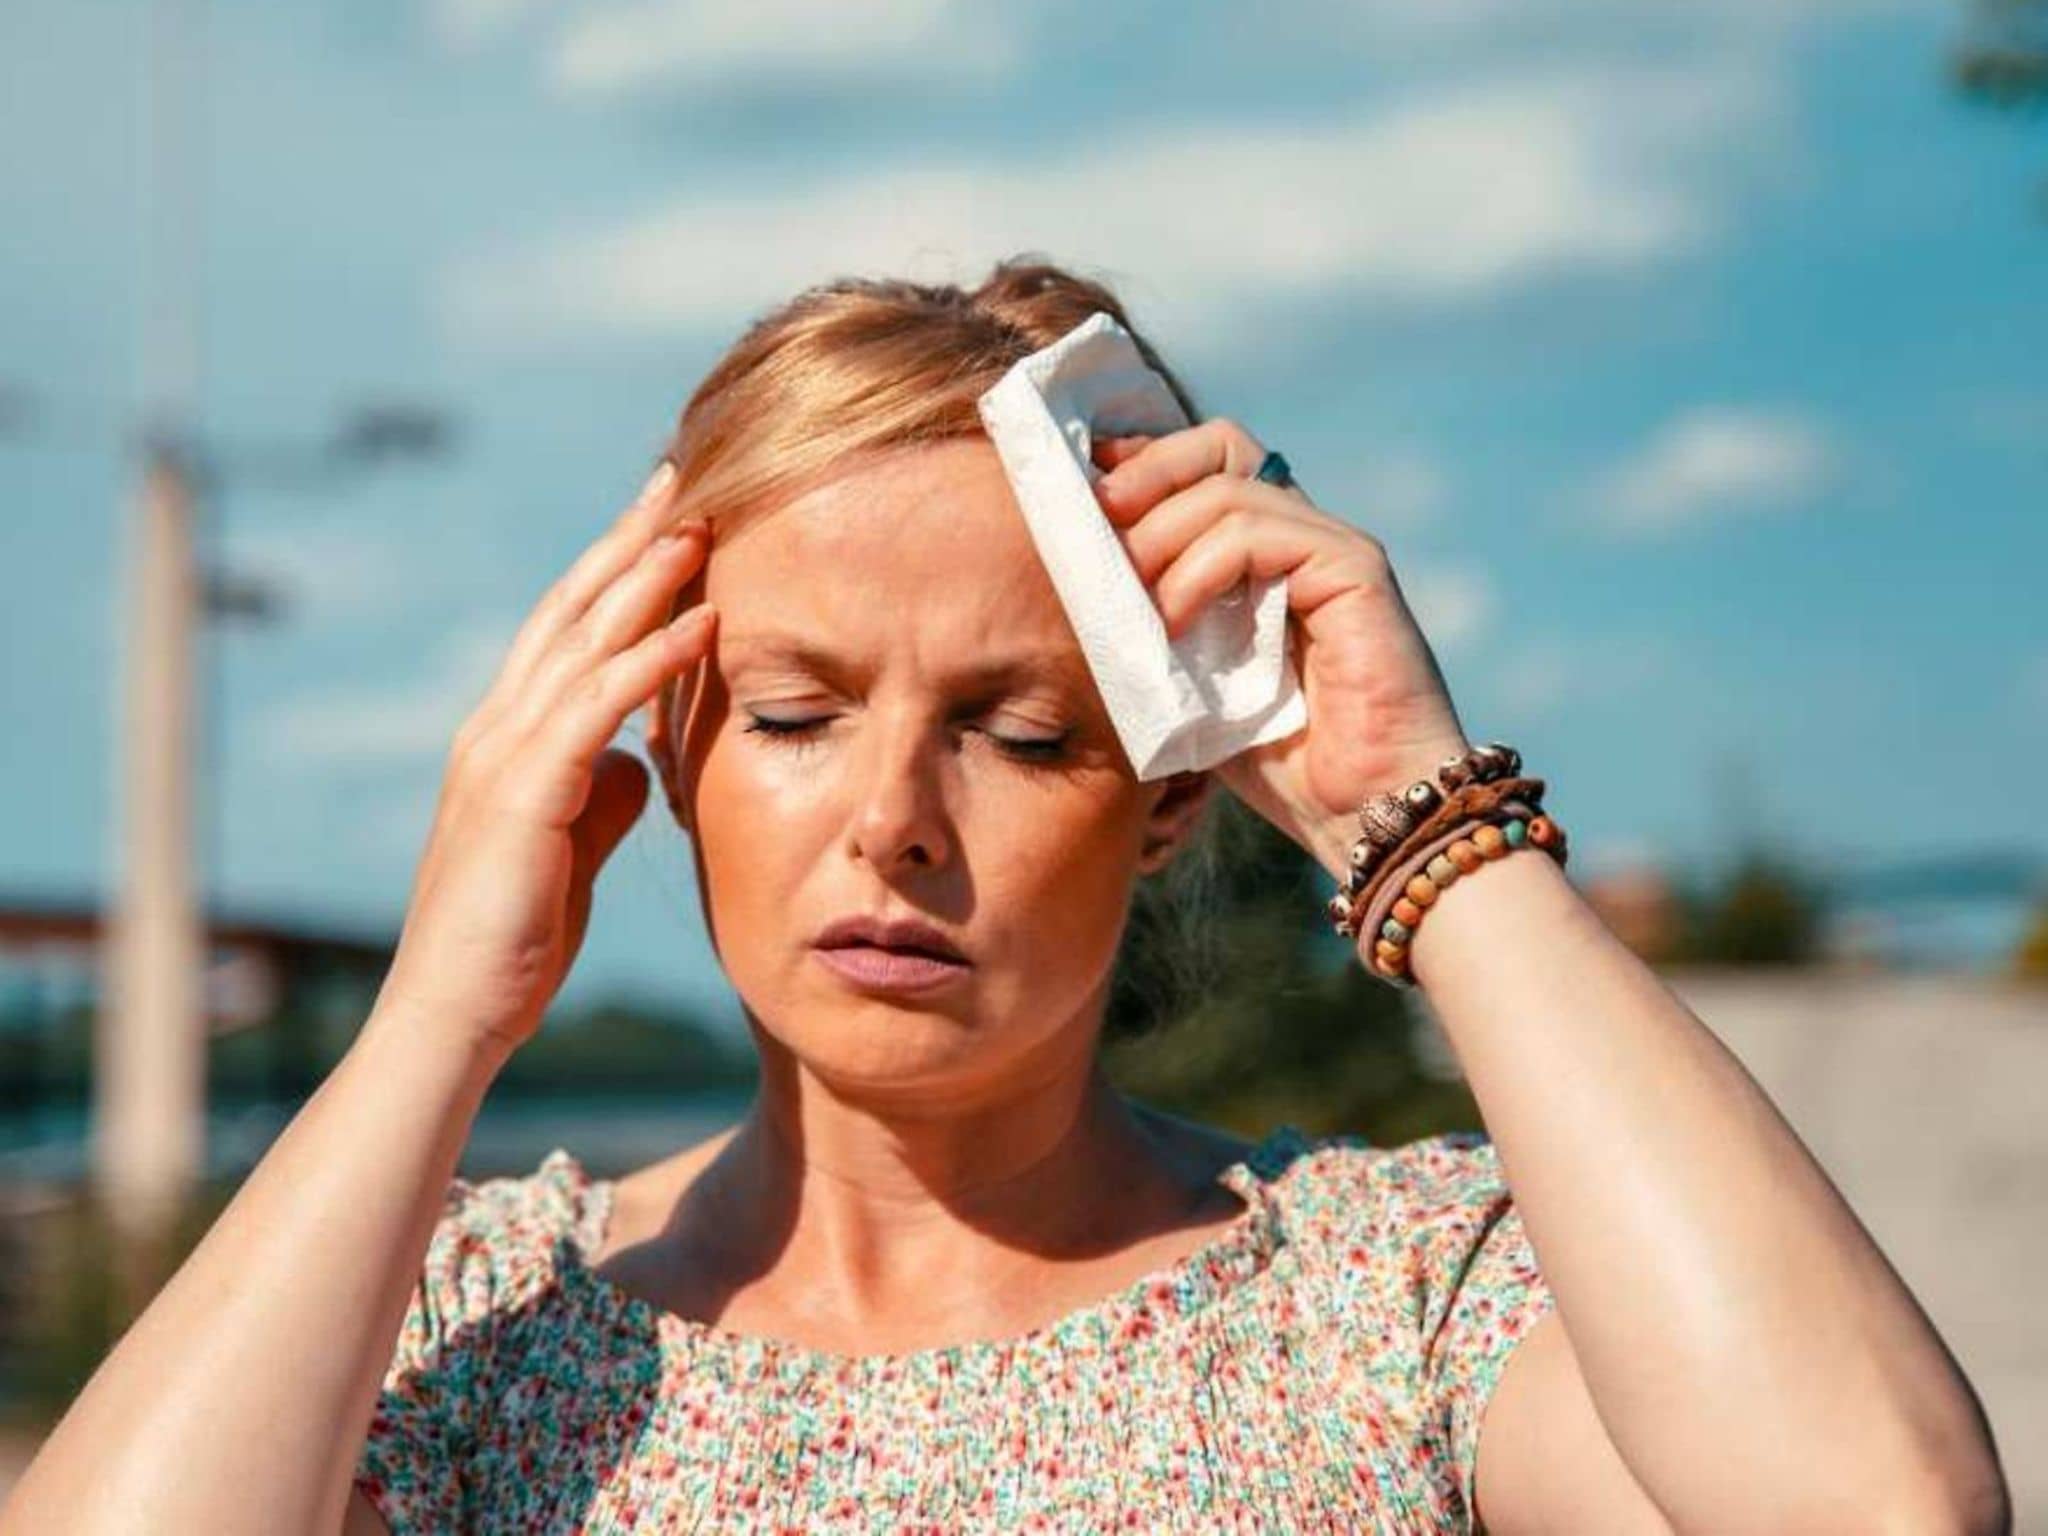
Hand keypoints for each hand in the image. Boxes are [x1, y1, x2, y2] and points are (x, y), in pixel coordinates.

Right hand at [378, 461, 716, 1054]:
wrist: (456, 1014)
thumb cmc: (514, 941)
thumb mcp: (572, 850)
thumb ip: (602, 796)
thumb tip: (643, 760)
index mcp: (508, 738)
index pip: (566, 631)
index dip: (615, 571)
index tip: (667, 519)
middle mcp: (497, 728)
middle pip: (571, 609)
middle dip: (627, 540)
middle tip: (679, 477)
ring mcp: (502, 753)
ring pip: (582, 638)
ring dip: (645, 576)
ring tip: (701, 522)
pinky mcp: (522, 791)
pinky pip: (597, 704)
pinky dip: (652, 656)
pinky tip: (702, 620)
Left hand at [1091, 421, 1471, 884]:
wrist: (1365, 816)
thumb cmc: (1290, 767)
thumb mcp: (1196, 689)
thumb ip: (1158, 633)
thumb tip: (1082, 592)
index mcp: (1271, 557)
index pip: (1207, 466)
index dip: (1143, 465)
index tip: (1084, 491)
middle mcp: (1306, 538)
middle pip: (1221, 446)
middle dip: (1146, 473)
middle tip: (1096, 520)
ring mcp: (1334, 549)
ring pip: (1228, 487)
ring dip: (1161, 536)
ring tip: (1133, 601)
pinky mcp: (1354, 572)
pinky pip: (1259, 532)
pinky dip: (1200, 569)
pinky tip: (1175, 622)